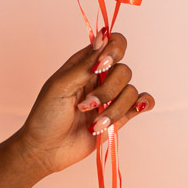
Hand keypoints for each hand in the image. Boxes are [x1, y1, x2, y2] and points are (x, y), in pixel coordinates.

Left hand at [16, 29, 153, 176]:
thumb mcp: (60, 87)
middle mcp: (100, 78)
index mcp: (84, 65)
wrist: (45, 150)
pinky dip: (142, 104)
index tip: (102, 66)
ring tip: (94, 124)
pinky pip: (142, 103)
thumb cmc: (45, 116)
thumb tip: (104, 36)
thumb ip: (85, 64)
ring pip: (131, 91)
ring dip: (113, 110)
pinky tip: (134, 110)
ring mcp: (110, 98)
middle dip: (107, 91)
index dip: (114, 50)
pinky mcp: (119, 117)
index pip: (112, 43)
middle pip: (124, 71)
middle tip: (86, 106)